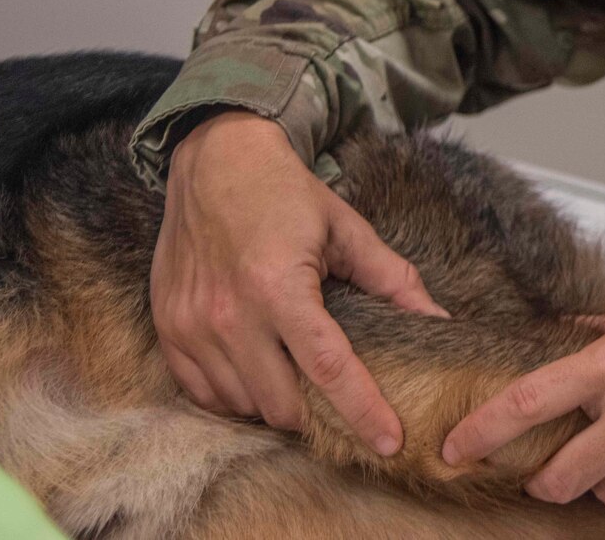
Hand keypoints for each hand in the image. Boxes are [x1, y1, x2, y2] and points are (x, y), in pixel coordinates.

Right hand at [150, 110, 450, 453]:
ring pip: (242, 404)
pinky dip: (235, 396)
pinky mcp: (167, 329)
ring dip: (276, 406)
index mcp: (279, 287)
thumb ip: (392, 279)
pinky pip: (203, 393)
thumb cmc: (284, 193)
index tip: (390, 442)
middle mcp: (229, 314)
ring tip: (300, 382)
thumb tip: (437, 319)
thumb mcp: (346, 228)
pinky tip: (259, 377)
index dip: (362, 411)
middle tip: (342, 404)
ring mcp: (191, 326)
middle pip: (282, 402)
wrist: (214, 161)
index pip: (328, 368)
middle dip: (318, 415)